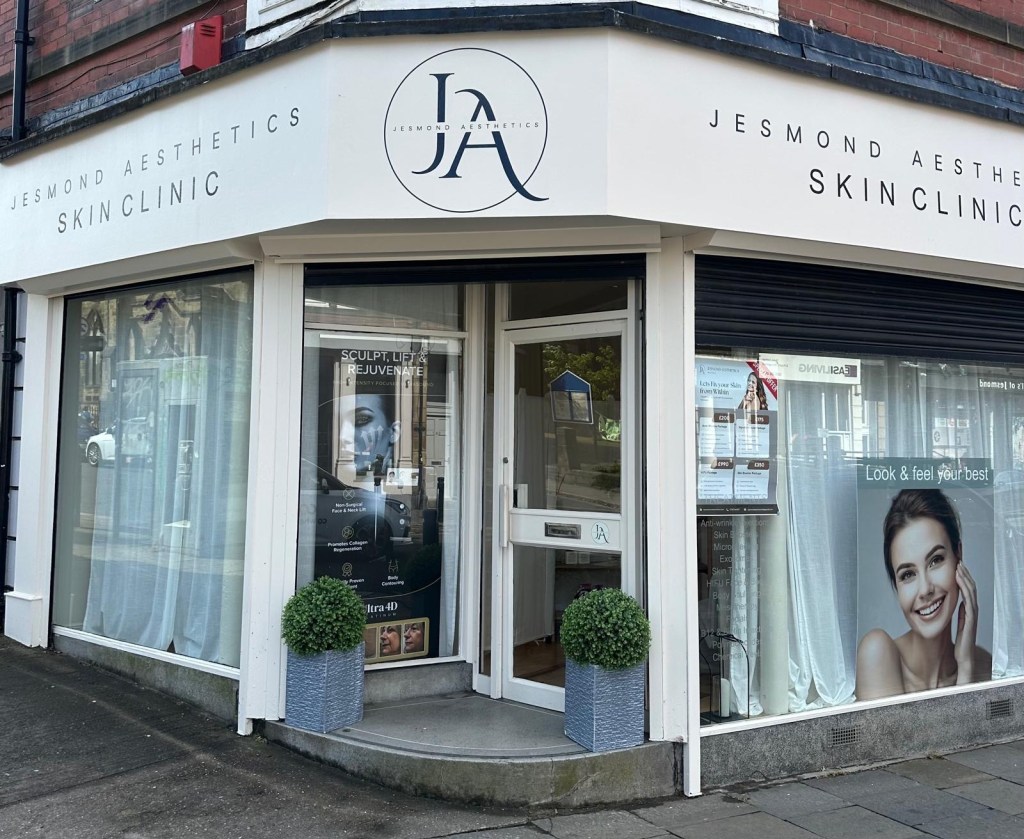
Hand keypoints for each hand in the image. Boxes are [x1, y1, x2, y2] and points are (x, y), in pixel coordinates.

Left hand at [954, 561, 978, 683]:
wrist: (963, 659)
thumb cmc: (959, 644)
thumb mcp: (956, 624)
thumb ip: (958, 614)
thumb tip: (954, 603)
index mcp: (967, 611)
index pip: (966, 590)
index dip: (963, 578)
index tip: (956, 565)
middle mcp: (971, 611)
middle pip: (970, 588)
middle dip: (965, 573)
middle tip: (959, 559)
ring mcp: (972, 615)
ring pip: (971, 591)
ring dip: (965, 577)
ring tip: (959, 565)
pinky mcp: (970, 620)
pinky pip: (969, 600)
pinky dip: (965, 588)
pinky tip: (959, 579)